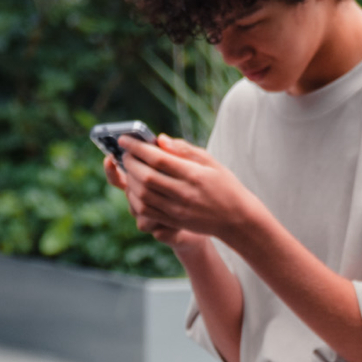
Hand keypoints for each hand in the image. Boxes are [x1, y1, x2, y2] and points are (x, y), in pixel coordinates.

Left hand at [108, 133, 258, 247]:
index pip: (158, 159)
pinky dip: (135, 198)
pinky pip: (147, 211)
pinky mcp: (174, 222)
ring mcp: (178, 210)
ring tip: (128, 169)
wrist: (237, 220)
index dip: (137, 148)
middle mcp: (184, 194)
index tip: (125, 139)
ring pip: (143, 195)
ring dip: (130, 180)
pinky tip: (134, 188)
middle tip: (125, 153)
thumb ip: (185, 150)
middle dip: (130, 163)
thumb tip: (160, 139)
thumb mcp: (211, 162)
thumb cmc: (225, 185)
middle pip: (146, 177)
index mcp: (194, 175)